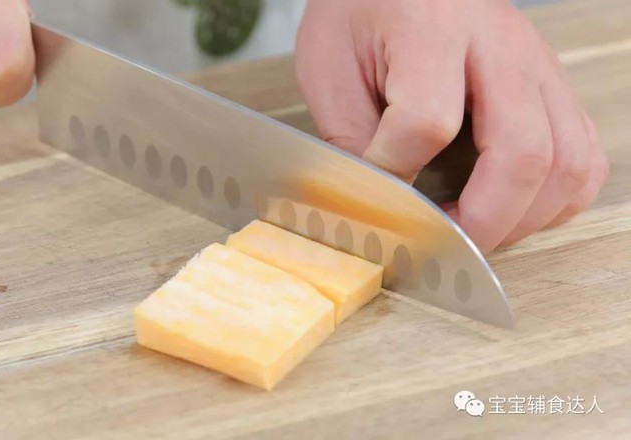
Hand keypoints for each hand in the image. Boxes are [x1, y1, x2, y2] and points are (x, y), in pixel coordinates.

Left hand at [295, 0, 608, 252]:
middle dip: (482, 221)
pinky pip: (583, 156)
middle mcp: (501, 46)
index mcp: (432, 29)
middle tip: (440, 245)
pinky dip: (552, 200)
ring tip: (472, 232)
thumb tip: (373, 204)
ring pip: (569, 162)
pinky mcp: (553, 86)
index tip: (373, 195)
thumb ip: (348, 133)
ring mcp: (538, 67)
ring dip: (524, 218)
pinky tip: (509, 209)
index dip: (397, 173)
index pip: (427, 121)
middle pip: (523, 152)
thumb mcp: (329, 63)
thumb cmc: (362, 12)